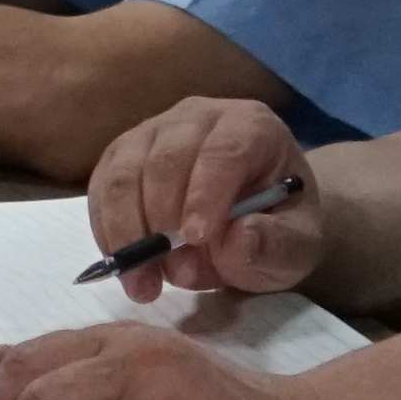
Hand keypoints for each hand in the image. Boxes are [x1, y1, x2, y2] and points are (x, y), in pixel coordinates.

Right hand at [80, 94, 327, 310]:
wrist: (257, 219)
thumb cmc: (278, 227)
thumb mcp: (298, 246)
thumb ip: (277, 245)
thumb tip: (238, 238)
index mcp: (252, 126)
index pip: (223, 151)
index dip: (205, 194)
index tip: (196, 239)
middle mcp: (198, 117)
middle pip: (164, 159)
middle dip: (159, 222)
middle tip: (167, 277)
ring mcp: (153, 131)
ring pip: (124, 173)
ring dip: (126, 232)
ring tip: (142, 283)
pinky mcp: (122, 154)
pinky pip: (102, 188)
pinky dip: (106, 229)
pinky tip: (123, 264)